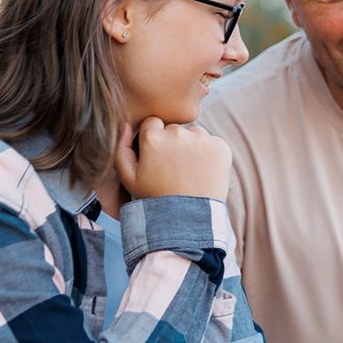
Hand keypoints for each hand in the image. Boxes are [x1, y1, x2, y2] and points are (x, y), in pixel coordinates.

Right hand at [116, 117, 230, 200]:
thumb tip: (126, 124)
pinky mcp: (221, 147)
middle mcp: (178, 133)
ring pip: (194, 134)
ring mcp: (202, 139)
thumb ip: (122, 148)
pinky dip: (209, 154)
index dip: (154, 141)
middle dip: (173, 143)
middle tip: (174, 169)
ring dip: (192, 146)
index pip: (153, 123)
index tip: (158, 158)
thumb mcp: (129, 178)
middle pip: (174, 129)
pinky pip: (212, 142)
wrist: (188, 219)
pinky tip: (203, 172)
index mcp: (153, 137)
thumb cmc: (155, 199)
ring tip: (189, 172)